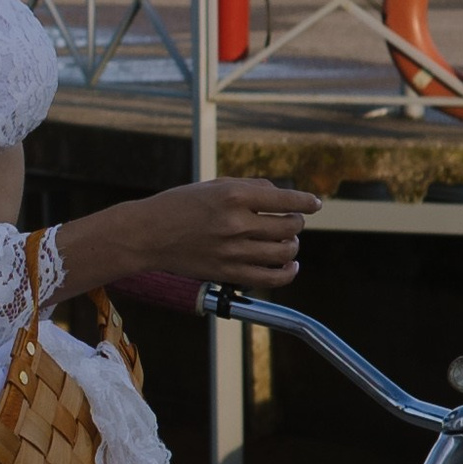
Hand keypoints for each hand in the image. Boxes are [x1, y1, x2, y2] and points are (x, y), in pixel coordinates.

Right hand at [132, 177, 319, 288]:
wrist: (147, 234)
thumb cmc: (179, 205)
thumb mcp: (214, 185)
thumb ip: (250, 188)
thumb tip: (282, 194)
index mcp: (234, 196)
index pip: (285, 198)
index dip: (306, 202)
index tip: (314, 204)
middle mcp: (236, 223)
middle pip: (289, 226)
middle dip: (296, 223)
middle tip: (292, 221)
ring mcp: (233, 251)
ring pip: (284, 252)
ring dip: (293, 246)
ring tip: (288, 242)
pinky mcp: (228, 273)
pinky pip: (270, 278)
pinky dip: (287, 273)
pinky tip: (289, 266)